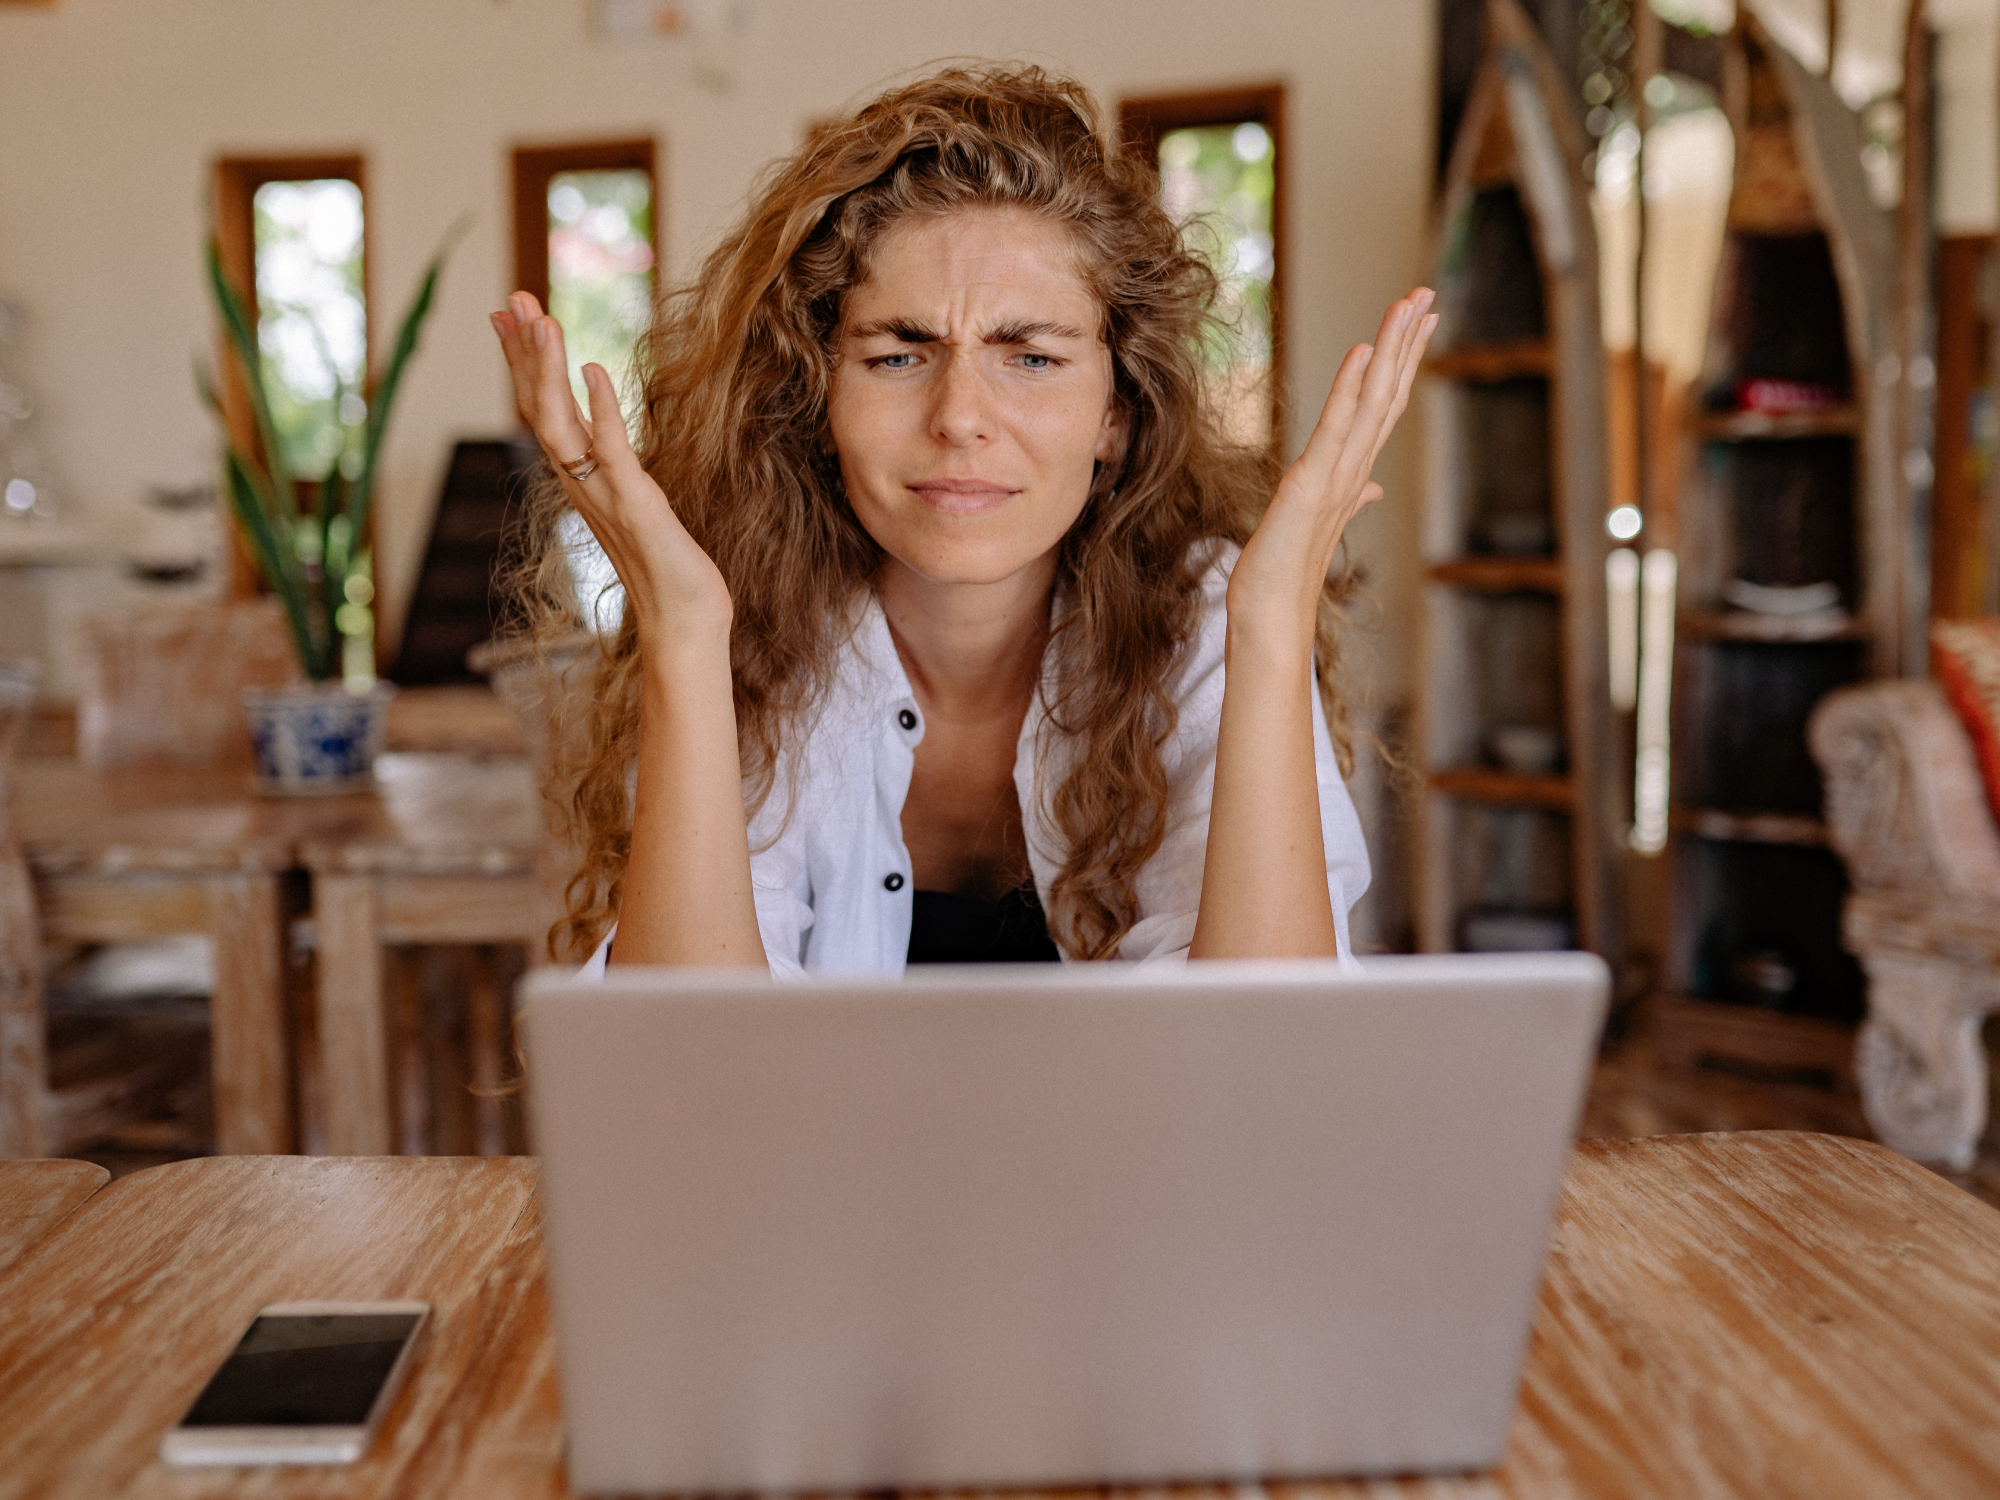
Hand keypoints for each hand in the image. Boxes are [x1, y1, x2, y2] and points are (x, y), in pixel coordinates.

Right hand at [491, 292, 730, 643]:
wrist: (682, 620)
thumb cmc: (666, 568)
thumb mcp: (634, 503)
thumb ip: (615, 467)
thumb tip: (602, 432)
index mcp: (581, 479)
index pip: (542, 409)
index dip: (524, 361)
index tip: (507, 315)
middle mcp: (581, 483)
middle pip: (538, 406)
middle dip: (524, 350)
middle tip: (511, 297)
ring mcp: (603, 494)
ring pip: (559, 423)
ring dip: (546, 370)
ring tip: (540, 319)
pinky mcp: (635, 504)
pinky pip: (611, 448)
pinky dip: (601, 407)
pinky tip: (593, 368)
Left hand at [1230, 287, 1436, 640]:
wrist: (1270, 613)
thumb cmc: (1286, 571)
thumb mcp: (1315, 521)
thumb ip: (1349, 496)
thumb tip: (1372, 488)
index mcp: (1353, 472)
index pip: (1383, 406)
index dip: (1403, 362)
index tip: (1419, 321)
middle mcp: (1354, 470)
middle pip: (1388, 393)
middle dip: (1408, 342)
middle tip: (1426, 293)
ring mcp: (1338, 476)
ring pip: (1374, 401)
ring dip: (1392, 350)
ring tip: (1407, 304)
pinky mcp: (1313, 484)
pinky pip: (1336, 427)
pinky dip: (1350, 388)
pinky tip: (1363, 352)